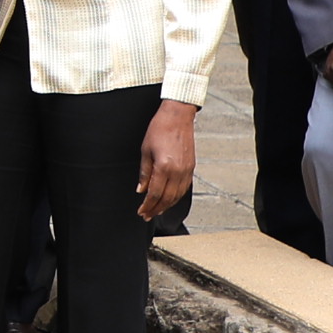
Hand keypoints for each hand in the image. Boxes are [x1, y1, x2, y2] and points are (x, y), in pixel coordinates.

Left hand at [133, 99, 199, 220]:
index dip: (147, 205)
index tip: (141, 212)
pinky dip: (176, 197)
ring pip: (177, 196)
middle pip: (167, 198)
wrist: (178, 116)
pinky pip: (184, 188)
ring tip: (156, 211)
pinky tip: (169, 200)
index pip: (155, 194)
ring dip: (166, 206)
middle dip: (156, 209)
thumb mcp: (145, 150)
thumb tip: (141, 189)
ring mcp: (187, 170)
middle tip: (147, 215)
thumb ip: (144, 173)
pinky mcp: (191, 167)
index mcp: (164, 167)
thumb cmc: (160, 129)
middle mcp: (178, 171)